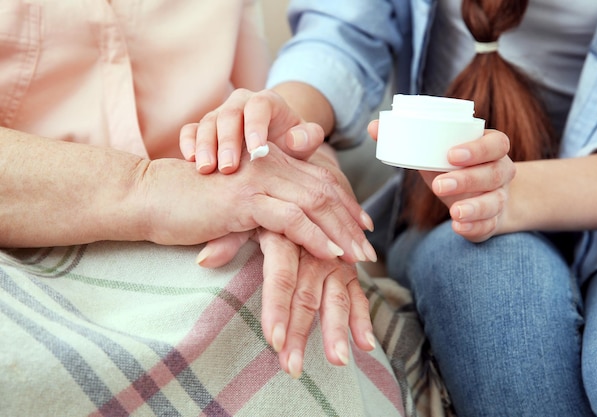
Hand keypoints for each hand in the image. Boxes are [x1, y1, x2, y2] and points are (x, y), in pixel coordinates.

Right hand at [143, 142, 375, 262]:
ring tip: (359, 257)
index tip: (363, 227)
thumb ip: (262, 208)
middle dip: (350, 221)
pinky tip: (331, 254)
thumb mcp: (234, 203)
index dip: (345, 203)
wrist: (147, 196)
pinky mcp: (243, 200)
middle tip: (369, 250)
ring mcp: (257, 180)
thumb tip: (285, 229)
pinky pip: (290, 218)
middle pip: (324, 190)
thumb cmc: (188, 204)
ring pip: (314, 202)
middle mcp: (268, 165)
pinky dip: (315, 236)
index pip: (319, 179)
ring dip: (341, 232)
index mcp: (269, 162)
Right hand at [179, 89, 325, 173]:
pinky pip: (190, 130)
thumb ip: (307, 139)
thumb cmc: (290, 147)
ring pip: (207, 123)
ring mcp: (219, 114)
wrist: (272, 147)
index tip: (257, 153)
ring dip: (206, 146)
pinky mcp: (202, 128)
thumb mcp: (303, 144)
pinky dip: (189, 143)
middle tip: (229, 168)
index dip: (256, 127)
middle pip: (229, 115)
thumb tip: (295, 139)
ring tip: (207, 169)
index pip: (259, 107)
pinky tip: (190, 161)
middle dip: (228, 142)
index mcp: (266, 103)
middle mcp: (240, 104)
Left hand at [197, 229, 376, 377]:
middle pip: (307, 295)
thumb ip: (228, 240)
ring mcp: (335, 262)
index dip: (277, 308)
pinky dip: (363, 320)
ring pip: (336, 299)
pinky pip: (358, 295)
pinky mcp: (349, 270)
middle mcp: (314, 250)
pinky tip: (365, 345)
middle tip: (293, 366)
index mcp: (286, 237)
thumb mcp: (245, 219)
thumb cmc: (268, 211)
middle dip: (301, 333)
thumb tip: (204, 261)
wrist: (309, 192)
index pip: (281, 276)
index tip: (273, 340)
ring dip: (337, 331)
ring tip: (337, 362)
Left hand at [369, 122, 514, 241]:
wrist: (477, 196)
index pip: (497, 143)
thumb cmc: (452, 167)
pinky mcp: (491, 221)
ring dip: (474, 207)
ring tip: (455, 212)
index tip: (452, 155)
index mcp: (490, 148)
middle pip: (495, 172)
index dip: (478, 149)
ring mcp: (498, 197)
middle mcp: (500, 172)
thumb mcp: (434, 152)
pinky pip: (488, 225)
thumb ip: (406, 139)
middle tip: (439, 185)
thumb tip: (374, 127)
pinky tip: (458, 227)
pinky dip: (474, 227)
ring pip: (494, 201)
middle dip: (467, 179)